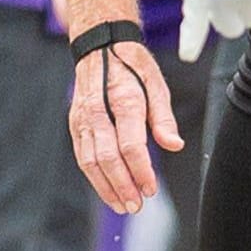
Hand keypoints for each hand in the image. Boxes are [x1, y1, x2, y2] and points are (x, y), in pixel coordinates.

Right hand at [70, 34, 184, 214]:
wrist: (100, 44)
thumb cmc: (132, 66)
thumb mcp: (157, 84)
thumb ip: (163, 118)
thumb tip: (174, 145)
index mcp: (123, 99)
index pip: (130, 144)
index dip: (141, 171)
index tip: (151, 188)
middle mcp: (98, 110)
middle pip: (107, 157)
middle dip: (122, 185)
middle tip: (136, 206)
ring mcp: (83, 118)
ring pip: (90, 160)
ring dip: (106, 187)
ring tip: (122, 205)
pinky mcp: (75, 123)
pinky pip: (81, 155)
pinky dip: (93, 176)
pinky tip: (107, 189)